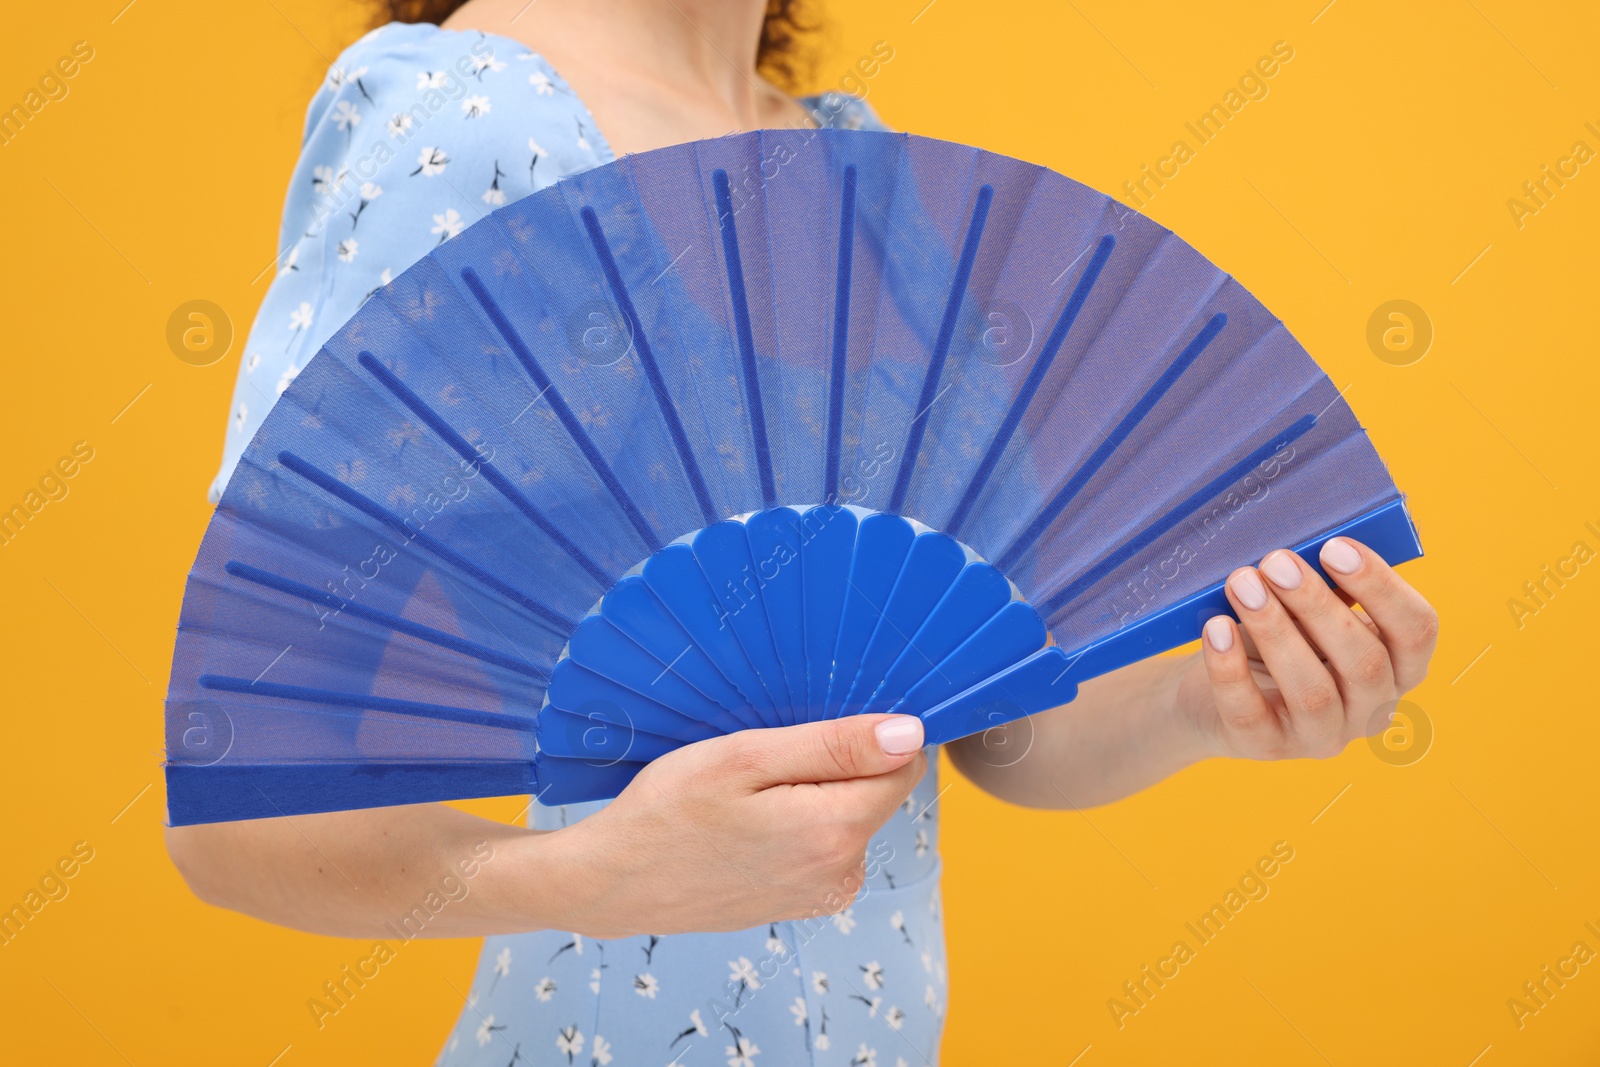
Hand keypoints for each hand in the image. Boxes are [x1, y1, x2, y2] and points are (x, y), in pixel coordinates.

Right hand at [539, 713, 926, 937]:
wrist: (615, 881)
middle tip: (767, 759)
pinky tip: (750, 821)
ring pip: (849, 818)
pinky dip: (799, 824)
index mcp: (835, 831)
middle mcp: (841, 872)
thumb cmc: (669, 810)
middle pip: (876, 792)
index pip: (903, 766)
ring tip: (751, 793)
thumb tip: (910, 734)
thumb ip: (836, 746)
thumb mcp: (747, 758)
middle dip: (837, 765)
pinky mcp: (801, 902)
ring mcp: (822, 894)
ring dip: (816, 795)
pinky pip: (824, 846)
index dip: (871, 735)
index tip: (818, 727)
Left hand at [1175, 536, 1438, 760]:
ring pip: (1313, 692)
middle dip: (1318, 605)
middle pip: (1364, 662)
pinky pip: (1250, 712)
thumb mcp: (1305, 611)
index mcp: (1397, 667)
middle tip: (1276, 562)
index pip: (1417, 632)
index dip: (1382, 588)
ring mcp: (1320, 737)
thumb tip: (1314, 547)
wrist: (1208, 692)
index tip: (1335, 547)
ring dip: (1276, 631)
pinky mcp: (1265, 747)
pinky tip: (1216, 628)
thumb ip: (1324, 586)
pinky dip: (1229, 668)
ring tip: (1243, 585)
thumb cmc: (1272, 638)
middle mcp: (1370, 710)